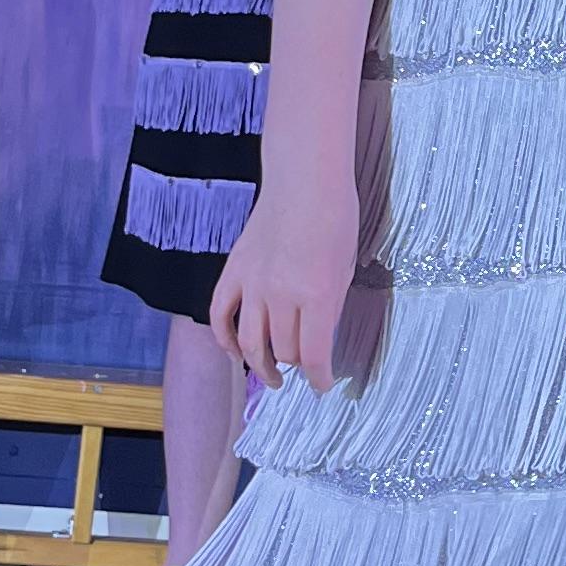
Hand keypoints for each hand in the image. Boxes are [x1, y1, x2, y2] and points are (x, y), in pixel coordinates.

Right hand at [211, 178, 358, 392]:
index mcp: (317, 295)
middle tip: (303, 368)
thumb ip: (330, 308)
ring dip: (260, 365)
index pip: (313, 356)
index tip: (322, 385)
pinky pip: (219, 315)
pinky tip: (234, 351)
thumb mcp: (346, 269)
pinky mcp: (233, 270)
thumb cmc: (335, 220)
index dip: (319, 378)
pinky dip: (224, 339)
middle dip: (296, 365)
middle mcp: (281, 294)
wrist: (305, 180)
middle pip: (283, 351)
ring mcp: (252, 283)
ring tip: (272, 376)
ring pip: (249, 342)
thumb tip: (318, 341)